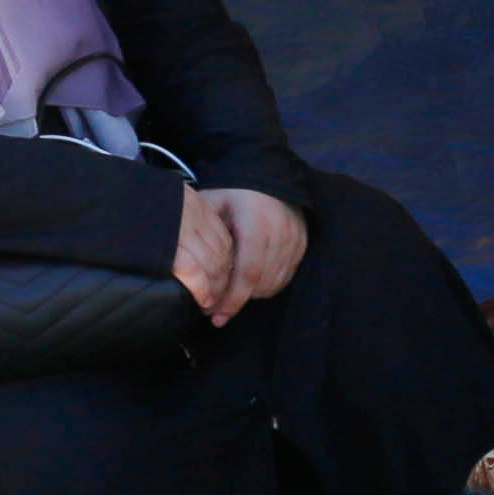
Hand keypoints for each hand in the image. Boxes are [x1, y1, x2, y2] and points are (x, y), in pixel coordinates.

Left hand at [174, 185, 308, 329]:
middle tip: (217, 309)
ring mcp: (295, 240)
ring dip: (252, 294)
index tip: (216, 317)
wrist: (267, 177)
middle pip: (261, 283)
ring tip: (232, 292)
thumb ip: (202, 234)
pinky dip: (267, 285)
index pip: (247, 273)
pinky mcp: (302, 245)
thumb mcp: (211, 205)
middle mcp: (280, 233)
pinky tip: (251, 281)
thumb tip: (190, 269)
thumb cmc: (232, 194)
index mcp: (255, 223)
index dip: (232, 299)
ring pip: (273, 284)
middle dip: (238, 300)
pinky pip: (286, 277)